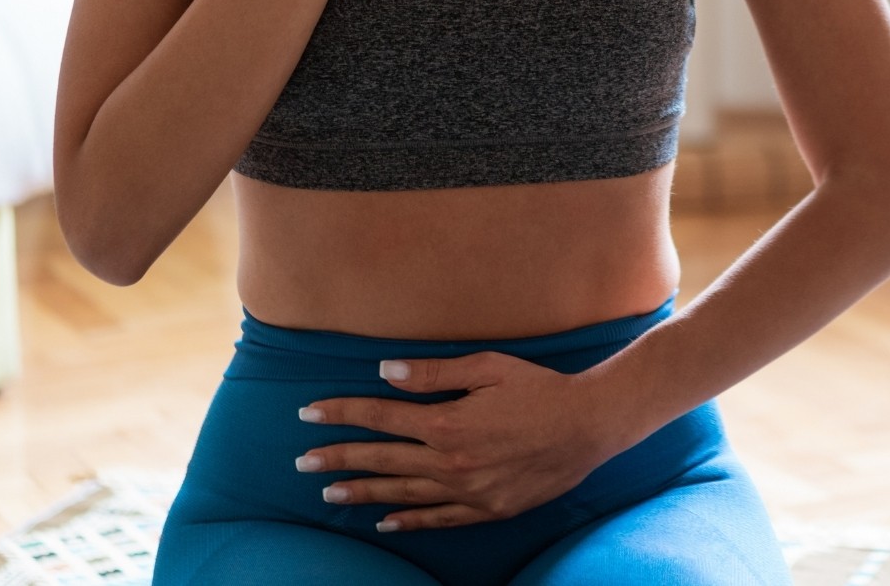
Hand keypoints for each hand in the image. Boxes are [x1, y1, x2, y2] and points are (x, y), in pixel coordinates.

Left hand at [296, 351, 624, 530]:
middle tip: (301, 461)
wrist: (589, 426)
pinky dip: (409, 520)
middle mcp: (451, 462)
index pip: (380, 417)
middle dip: (337, 457)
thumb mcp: (488, 367)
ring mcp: (468, 491)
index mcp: (448, 423)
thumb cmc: (540, 389)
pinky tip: (385, 522)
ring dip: (362, 493)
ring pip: (402, 494)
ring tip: (328, 493)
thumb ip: (435, 374)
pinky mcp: (488, 509)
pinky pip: (438, 519)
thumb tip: (385, 373)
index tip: (308, 413)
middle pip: (381, 460)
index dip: (341, 413)